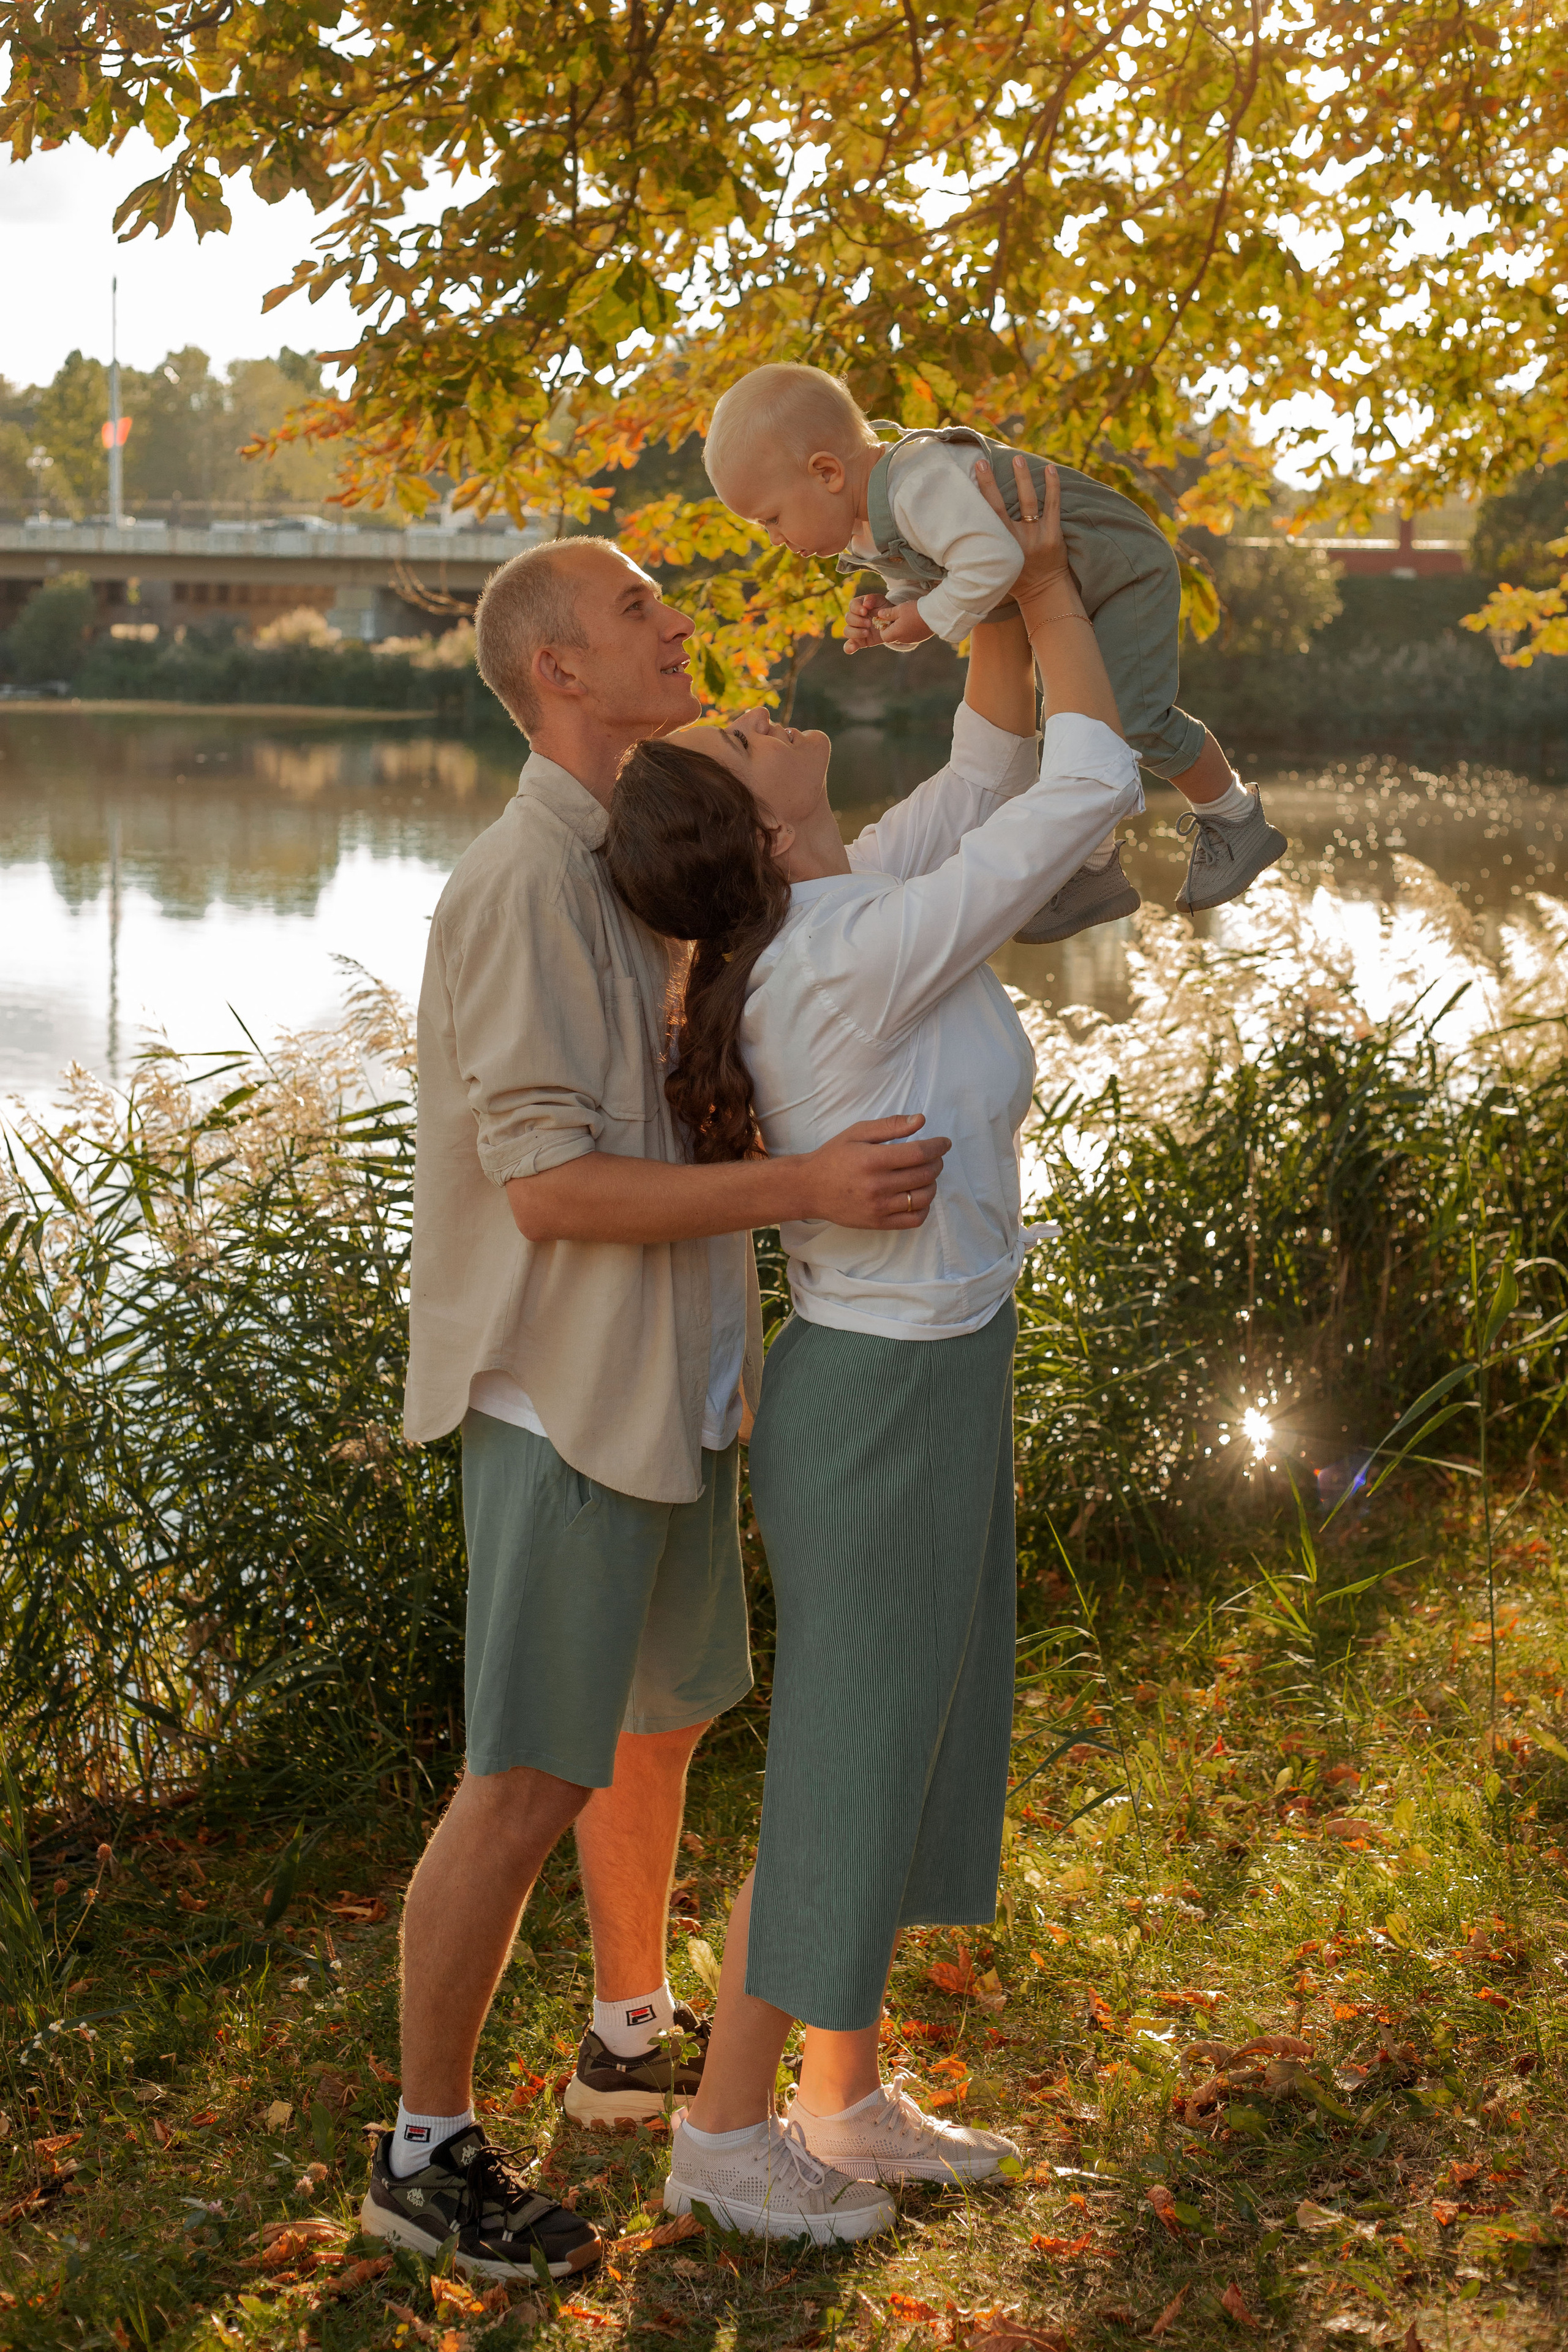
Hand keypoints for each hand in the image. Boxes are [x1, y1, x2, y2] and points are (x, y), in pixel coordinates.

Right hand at [798, 1113, 950, 1227]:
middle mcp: (877, 1185)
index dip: (938, 1146)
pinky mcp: (878, 1223)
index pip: (919, 1153)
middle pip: (924, 1174)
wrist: (809, 1188)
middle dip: (937, 1162)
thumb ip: (890, 1126)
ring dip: (932, 1184)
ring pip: (923, 1197)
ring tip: (926, 1175)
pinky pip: (914, 1220)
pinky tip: (918, 1196)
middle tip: (934, 1157)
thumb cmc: (834, 1157)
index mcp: (872, 1160)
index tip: (944, 1143)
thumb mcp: (858, 1133)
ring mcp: (879, 1207)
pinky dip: (924, 1207)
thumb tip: (920, 1120)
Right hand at [844, 591, 894, 654]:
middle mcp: (855, 618)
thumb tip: (865, 604)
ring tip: (867, 633)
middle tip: (869, 623)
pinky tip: (853, 648)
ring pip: (847, 631)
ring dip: (856, 632)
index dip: (857, 609)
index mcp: (859, 606)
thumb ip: (873, 598)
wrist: (893, 624)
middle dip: (858, 621)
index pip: (852, 605)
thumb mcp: (881, 601)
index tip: (865, 611)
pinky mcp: (859, 641)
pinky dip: (849, 647)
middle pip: (848, 618)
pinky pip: (848, 646)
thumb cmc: (885, 610)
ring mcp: (856, 630)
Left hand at [875, 601, 934, 650]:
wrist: (935, 614)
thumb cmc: (915, 611)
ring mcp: (912, 640)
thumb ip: (888, 613)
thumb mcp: (899, 609)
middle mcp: (903, 640)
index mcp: (896, 633)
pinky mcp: (920, 638)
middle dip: (892, 627)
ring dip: (901, 628)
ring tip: (907, 617)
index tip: (887, 618)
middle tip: (897, 616)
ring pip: (902, 636)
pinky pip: (910, 635)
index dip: (883, 627)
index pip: (883, 636)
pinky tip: (914, 620)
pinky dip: (909, 629)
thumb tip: (879, 615)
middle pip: (892, 636)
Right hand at [973, 456, 1074, 606]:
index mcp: (998, 547)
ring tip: (1018, 458)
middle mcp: (1015, 539)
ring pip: (1028, 501)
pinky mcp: (1053, 534)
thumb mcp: (993, 570)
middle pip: (1000, 506)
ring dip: (1022, 478)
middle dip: (989, 484)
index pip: (984, 518)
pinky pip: (1053, 506)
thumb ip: (980, 554)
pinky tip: (1049, 468)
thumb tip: (954, 542)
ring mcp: (1035, 535)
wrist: (1044, 593)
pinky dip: (1053, 486)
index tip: (964, 482)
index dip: (975, 498)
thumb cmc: (1014, 580)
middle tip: (982, 462)